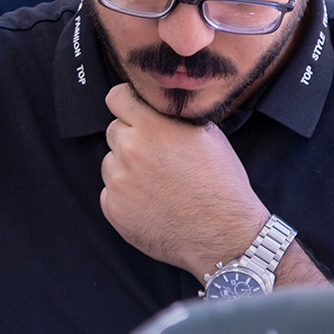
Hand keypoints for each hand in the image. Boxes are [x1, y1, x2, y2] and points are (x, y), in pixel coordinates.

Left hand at [100, 82, 270, 280]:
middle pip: (114, 131)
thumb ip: (172, 116)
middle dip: (131, 139)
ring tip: (158, 184)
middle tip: (157, 157)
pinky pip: (110, 193)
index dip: (127, 104)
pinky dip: (125, 196)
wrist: (223, 235)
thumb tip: (156, 106)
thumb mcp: (207, 135)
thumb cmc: (221, 185)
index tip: (134, 113)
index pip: (117, 98)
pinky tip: (152, 203)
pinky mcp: (113, 209)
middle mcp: (130, 151)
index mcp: (152, 128)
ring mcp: (119, 182)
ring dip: (126, 169)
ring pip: (110, 163)